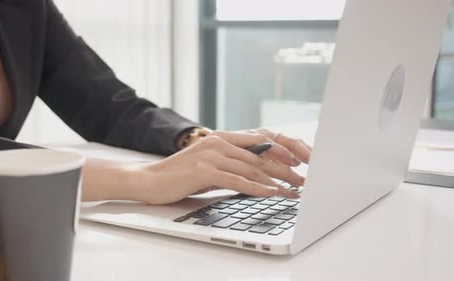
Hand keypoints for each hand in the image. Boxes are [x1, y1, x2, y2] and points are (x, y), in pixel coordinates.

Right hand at [81, 130, 310, 204]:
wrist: (151, 180)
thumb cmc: (182, 175)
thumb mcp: (211, 164)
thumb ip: (232, 163)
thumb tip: (259, 173)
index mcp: (222, 137)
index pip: (260, 141)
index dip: (282, 151)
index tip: (300, 162)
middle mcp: (219, 141)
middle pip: (261, 155)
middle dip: (285, 169)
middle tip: (302, 181)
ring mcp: (212, 154)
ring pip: (253, 167)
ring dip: (276, 180)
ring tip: (293, 191)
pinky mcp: (205, 170)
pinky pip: (237, 179)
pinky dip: (257, 187)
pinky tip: (271, 193)